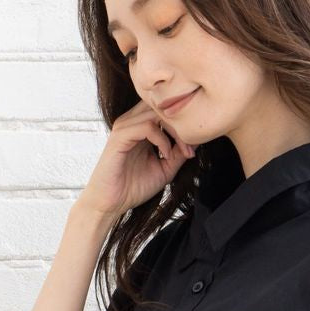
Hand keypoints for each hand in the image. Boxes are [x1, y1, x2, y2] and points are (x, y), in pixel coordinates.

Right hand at [75, 98, 197, 222]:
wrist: (111, 204)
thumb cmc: (134, 187)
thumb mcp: (165, 169)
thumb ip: (178, 153)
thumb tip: (197, 139)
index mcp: (141, 126)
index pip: (166, 110)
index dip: (183, 125)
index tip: (192, 150)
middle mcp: (131, 121)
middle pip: (162, 106)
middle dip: (181, 125)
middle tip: (190, 148)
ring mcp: (124, 127)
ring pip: (156, 113)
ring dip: (174, 132)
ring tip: (181, 153)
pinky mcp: (119, 136)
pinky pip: (146, 126)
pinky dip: (161, 139)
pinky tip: (165, 156)